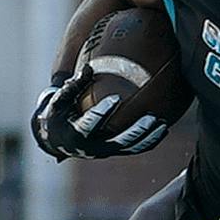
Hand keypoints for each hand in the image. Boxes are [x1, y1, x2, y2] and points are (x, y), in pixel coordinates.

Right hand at [31, 73, 171, 160]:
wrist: (56, 139)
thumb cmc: (57, 115)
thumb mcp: (59, 100)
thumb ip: (73, 86)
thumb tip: (88, 67)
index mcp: (75, 134)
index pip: (89, 124)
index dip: (102, 112)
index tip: (115, 98)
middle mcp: (91, 147)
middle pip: (117, 142)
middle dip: (136, 131)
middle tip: (151, 117)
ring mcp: (103, 151)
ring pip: (129, 148)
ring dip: (148, 138)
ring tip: (163, 124)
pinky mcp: (112, 152)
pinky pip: (133, 149)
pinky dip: (149, 141)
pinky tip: (163, 129)